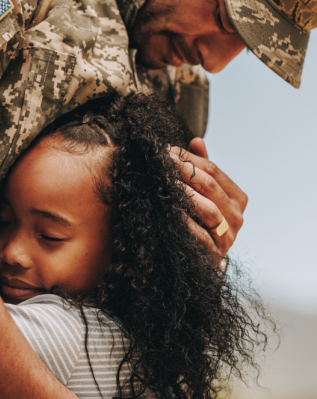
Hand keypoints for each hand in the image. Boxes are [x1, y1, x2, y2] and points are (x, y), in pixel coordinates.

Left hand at [170, 138, 246, 257]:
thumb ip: (201, 168)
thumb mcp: (201, 193)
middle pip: (210, 187)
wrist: (196, 258)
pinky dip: (184, 222)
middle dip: (183, 171)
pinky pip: (199, 235)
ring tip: (164, 182)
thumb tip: (196, 140)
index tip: (166, 150)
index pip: (213, 170)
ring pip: (208, 209)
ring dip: (184, 194)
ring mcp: (227, 237)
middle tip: (162, 162)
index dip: (189, 158)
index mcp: (236, 198)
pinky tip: (167, 210)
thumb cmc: (198, 220)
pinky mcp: (214, 255)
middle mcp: (236, 217)